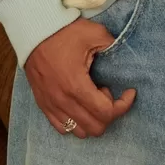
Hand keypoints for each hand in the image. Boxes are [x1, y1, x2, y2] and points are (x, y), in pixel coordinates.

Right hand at [24, 18, 136, 137]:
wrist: (34, 32)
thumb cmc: (64, 32)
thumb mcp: (94, 33)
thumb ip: (112, 45)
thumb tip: (124, 55)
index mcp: (76, 85)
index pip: (106, 113)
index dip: (124, 105)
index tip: (130, 92)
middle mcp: (63, 101)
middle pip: (96, 128)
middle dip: (109, 113)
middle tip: (107, 91)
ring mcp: (51, 106)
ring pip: (80, 132)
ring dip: (93, 118)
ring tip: (93, 96)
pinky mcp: (43, 105)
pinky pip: (62, 128)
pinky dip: (76, 122)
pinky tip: (79, 103)